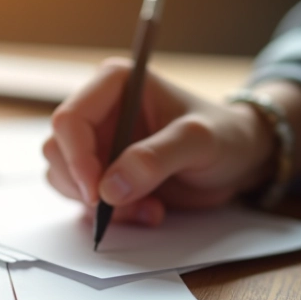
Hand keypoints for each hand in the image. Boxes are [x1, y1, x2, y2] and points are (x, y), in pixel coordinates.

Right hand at [44, 58, 278, 225]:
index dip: (77, 158)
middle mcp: (99, 112)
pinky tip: (148, 211)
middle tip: (128, 206)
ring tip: (148, 208)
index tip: (98, 193)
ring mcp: (98, 144)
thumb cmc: (226, 136)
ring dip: (101, 206)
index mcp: (114, 84)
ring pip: (66, 179)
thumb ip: (156, 158)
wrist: (241, 161)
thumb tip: (110, 187)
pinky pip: (83, 199)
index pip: (69, 120)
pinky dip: (111, 215)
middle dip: (89, 187)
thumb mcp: (199, 142)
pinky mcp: (103, 173)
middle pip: (59, 152)